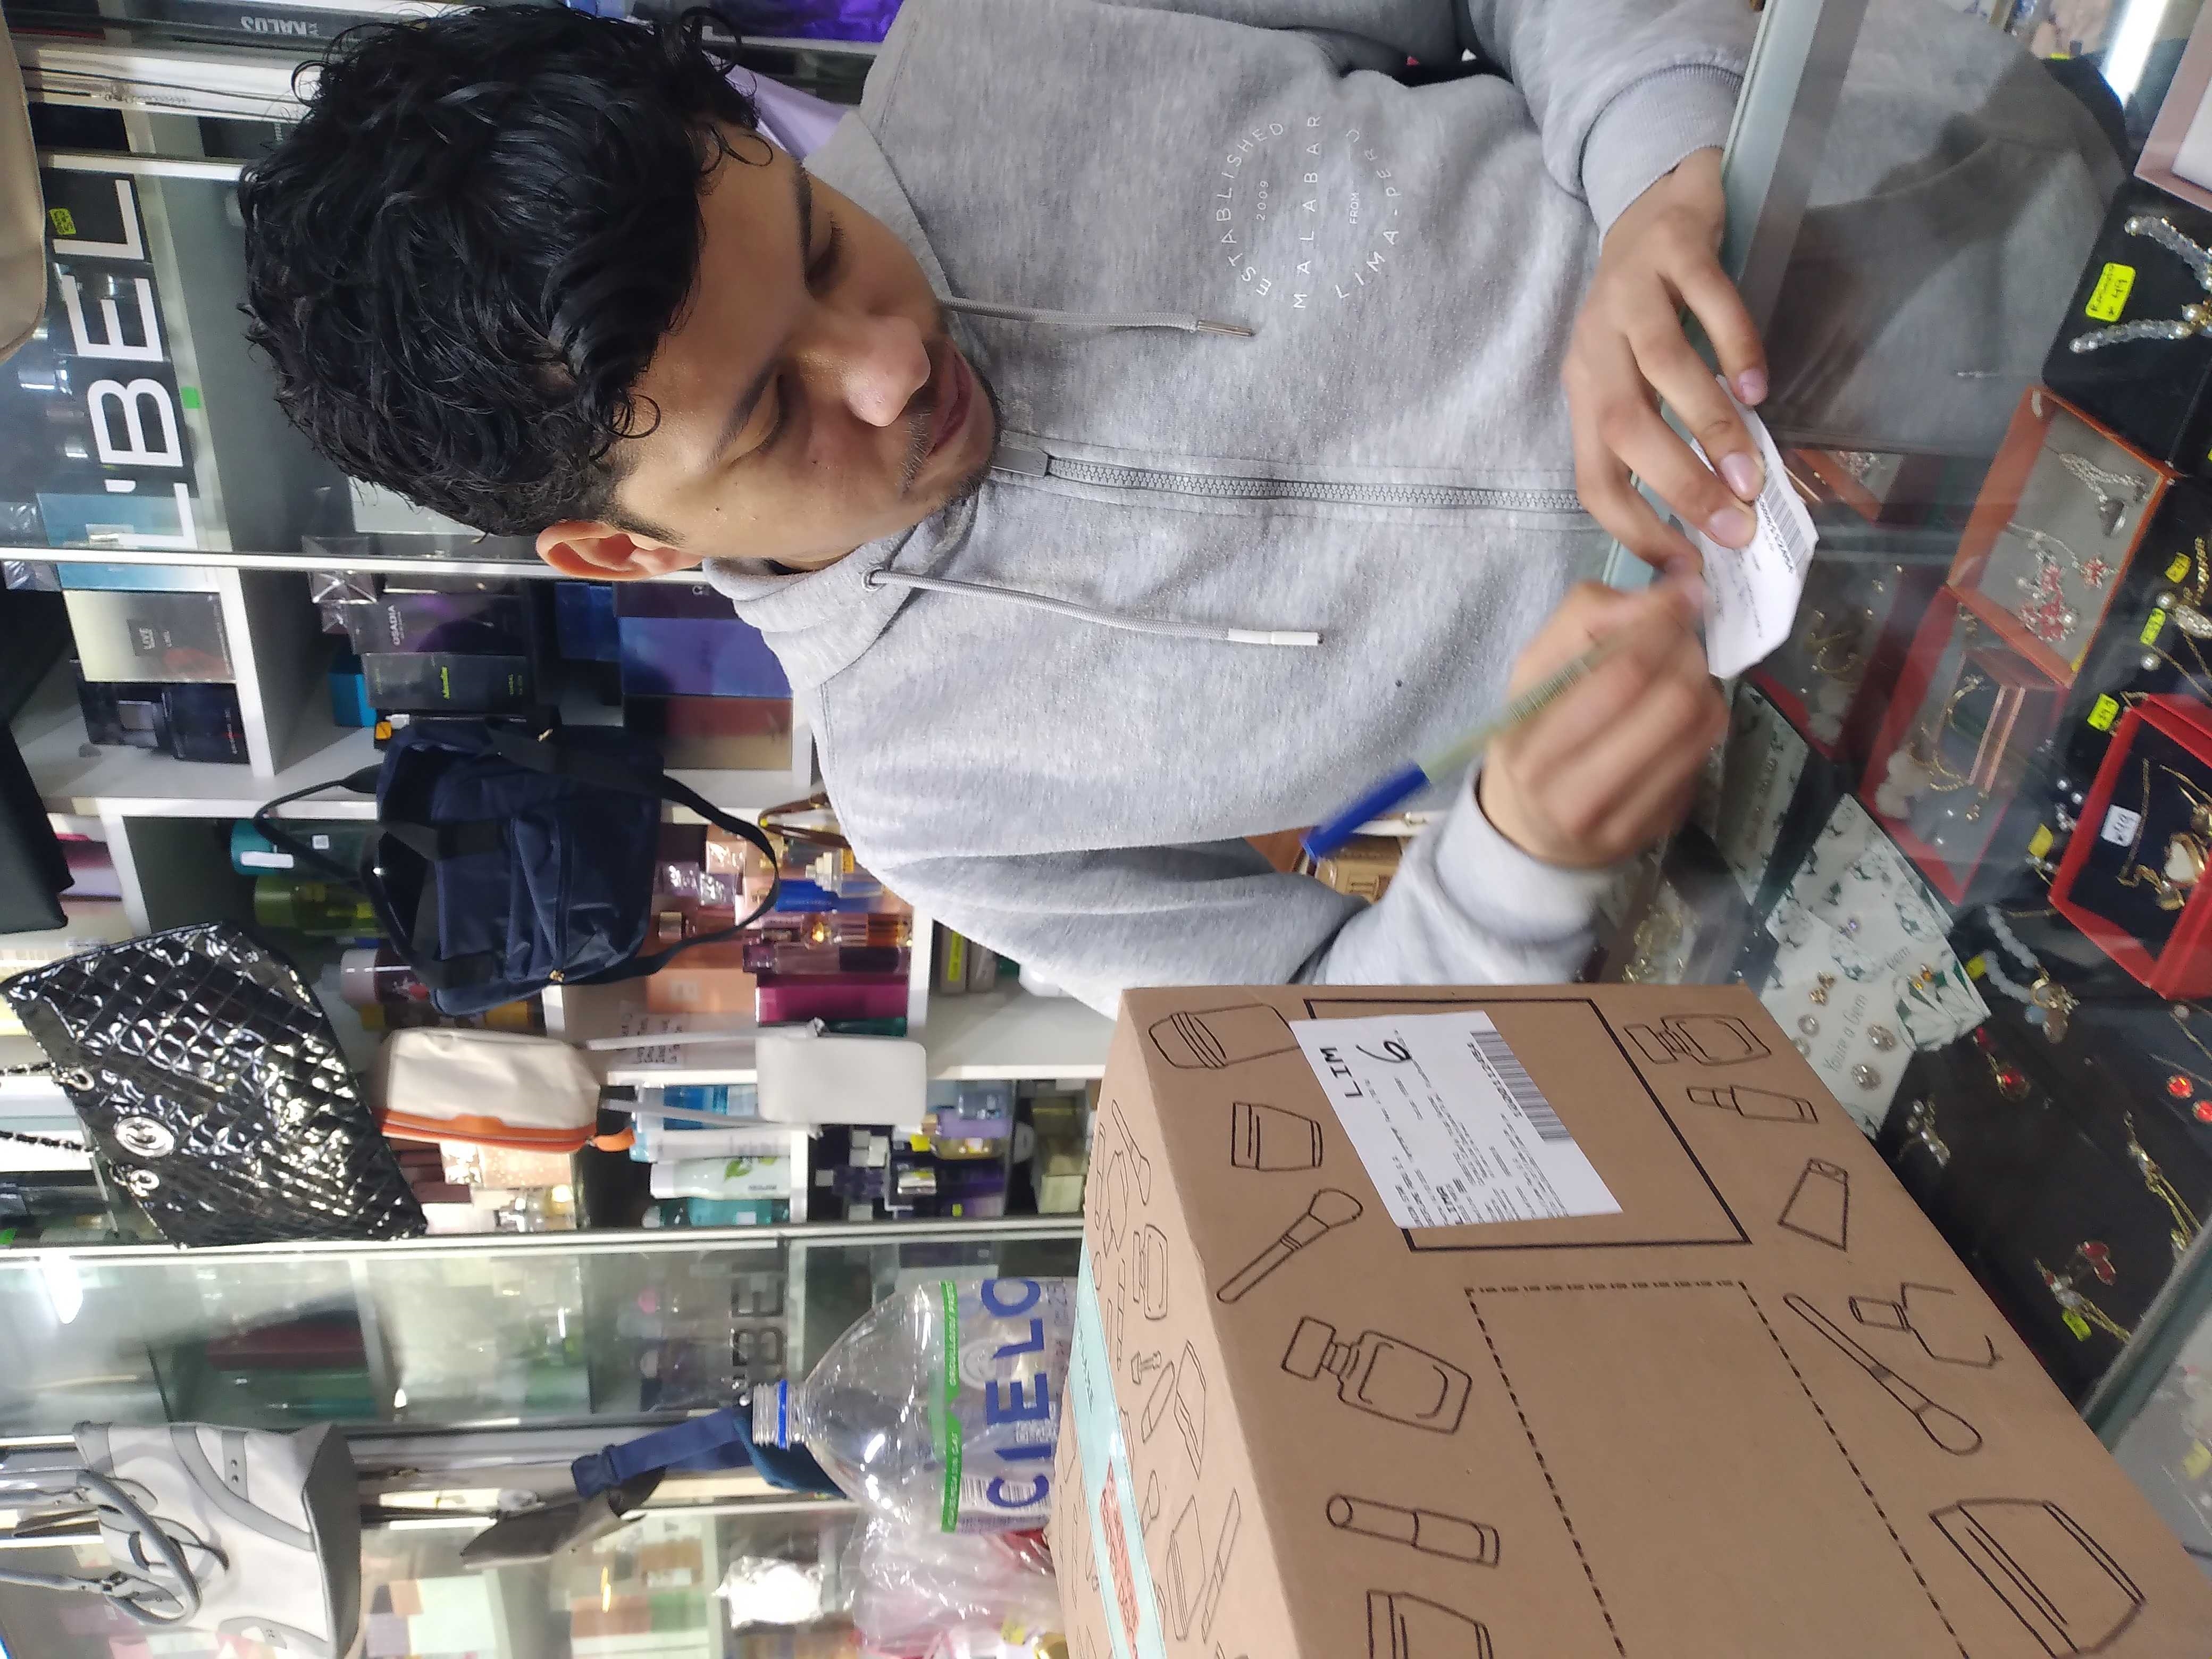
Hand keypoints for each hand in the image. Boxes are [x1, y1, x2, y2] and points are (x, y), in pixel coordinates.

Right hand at [1477, 580, 1727, 867]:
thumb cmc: (1532, 731)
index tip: (1681, 595)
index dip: (1664, 621)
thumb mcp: (1536, 667)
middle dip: (1689, 652)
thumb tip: (1676, 588)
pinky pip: (1703, 756)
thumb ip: (1590, 617)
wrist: (1527, 826)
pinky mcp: (1653, 829)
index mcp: (1529, 736)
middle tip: (1684, 636)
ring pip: (1696, 726)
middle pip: (1670, 697)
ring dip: (1704, 683)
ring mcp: (1615, 816)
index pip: (1620, 667)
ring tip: (1685, 672)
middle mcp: (1567, 786)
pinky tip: (1683, 715)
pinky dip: (1704, 721)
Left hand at [1564, 148, 1768, 568]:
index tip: (1686, 568)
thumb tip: (1712, 514)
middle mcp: (1596, 347)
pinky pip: (1704, 301)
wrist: (1655, 198)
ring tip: (1751, 472)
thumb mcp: (1638, 377)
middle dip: (1678, 486)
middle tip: (1734, 526)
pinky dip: (1733, 346)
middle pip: (1625, 429)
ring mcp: (1628, 293)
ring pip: (1662, 369)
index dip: (1634, 528)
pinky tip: (1759, 386)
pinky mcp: (1672, 248)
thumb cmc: (1651, 309)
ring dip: (1709, 427)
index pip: (1594, 479)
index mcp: (1586, 391)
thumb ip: (1663, 434)